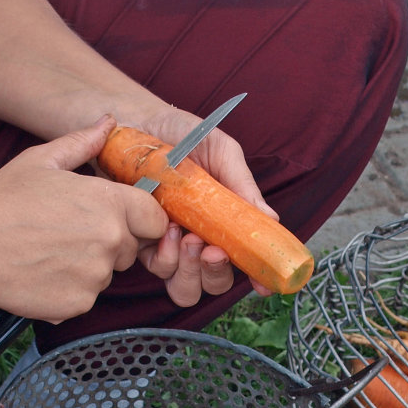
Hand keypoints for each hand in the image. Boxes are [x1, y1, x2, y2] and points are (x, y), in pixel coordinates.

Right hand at [0, 117, 168, 322]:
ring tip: (49, 251)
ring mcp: (96, 276)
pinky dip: (70, 289)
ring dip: (88, 266)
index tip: (120, 219)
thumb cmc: (3, 201)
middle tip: (68, 232)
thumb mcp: (41, 161)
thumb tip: (107, 123)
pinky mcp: (79, 304)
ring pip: (107, 274)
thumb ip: (82, 143)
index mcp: (110, 203)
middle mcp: (111, 241)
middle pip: (131, 248)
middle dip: (110, 242)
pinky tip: (42, 272)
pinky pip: (86, 296)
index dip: (142, 220)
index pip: (155, 220)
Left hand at [115, 102, 279, 306]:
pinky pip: (158, 269)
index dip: (257, 279)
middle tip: (212, 250)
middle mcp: (199, 239)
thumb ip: (242, 185)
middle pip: (214, 283)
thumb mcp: (219, 151)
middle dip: (215, 274)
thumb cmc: (180, 133)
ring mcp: (170, 245)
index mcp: (225, 222)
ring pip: (186, 287)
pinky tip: (163, 226)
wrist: (135, 120)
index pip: (244, 261)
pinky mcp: (142, 243)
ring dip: (190, 269)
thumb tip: (272, 219)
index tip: (262, 285)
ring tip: (186, 236)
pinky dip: (164, 255)